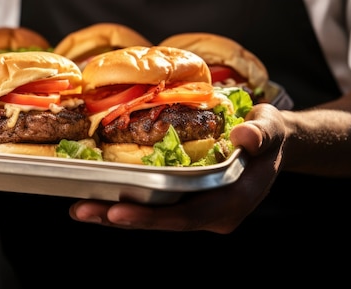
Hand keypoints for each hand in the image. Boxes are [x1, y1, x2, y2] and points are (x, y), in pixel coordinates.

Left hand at [69, 104, 285, 232]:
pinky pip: (154, 205)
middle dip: (121, 218)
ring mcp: (197, 209)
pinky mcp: (185, 200)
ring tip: (80, 208)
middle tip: (82, 211)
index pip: (186, 216)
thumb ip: (262, 134)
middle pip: (161, 221)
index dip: (151, 216)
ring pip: (153, 216)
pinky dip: (128, 201)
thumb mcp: (270, 129)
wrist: (266, 142)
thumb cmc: (267, 135)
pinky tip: (100, 196)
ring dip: (116, 213)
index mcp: (231, 203)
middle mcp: (211, 213)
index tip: (117, 212)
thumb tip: (245, 136)